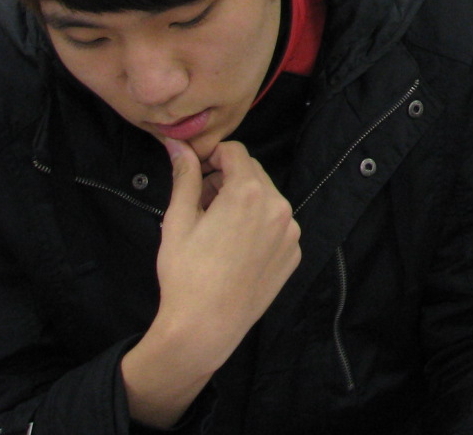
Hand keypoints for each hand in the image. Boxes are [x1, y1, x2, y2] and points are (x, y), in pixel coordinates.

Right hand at [121, 140, 301, 426]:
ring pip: (268, 200)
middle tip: (201, 203)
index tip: (197, 173)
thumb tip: (177, 145)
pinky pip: (278, 227)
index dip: (212, 157)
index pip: (235, 152)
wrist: (205, 328)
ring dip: (244, 202)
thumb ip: (184, 177)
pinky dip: (259, 227)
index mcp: (249, 192)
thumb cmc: (185, 273)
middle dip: (227, 179)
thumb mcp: (177, 221)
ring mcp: (291, 231)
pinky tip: (236, 250)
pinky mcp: (294, 253)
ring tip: (216, 228)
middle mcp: (278, 206)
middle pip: (253, 174)